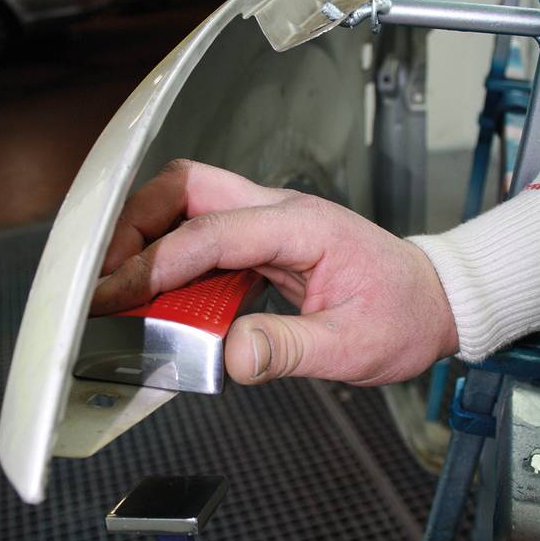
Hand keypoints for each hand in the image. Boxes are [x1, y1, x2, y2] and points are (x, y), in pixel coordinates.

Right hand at [92, 159, 458, 385]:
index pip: (210, 233)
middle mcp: (279, 211)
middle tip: (107, 275)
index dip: (156, 264)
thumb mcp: (354, 346)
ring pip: (187, 202)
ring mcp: (269, 221)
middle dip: (136, 222)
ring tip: (119, 285)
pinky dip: (169, 256)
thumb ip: (290, 348)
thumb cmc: (402, 315)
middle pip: (186, 186)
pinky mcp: (263, 240)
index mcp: (302, 226)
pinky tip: (158, 293)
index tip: (115, 295)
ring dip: (146, 235)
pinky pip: (202, 234)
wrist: (432, 300)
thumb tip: (230, 354)